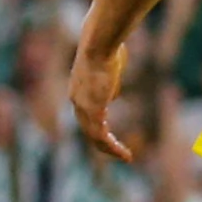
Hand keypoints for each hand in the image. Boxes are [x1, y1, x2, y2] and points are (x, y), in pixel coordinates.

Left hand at [69, 42, 132, 161]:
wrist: (99, 44)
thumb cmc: (106, 49)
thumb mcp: (108, 70)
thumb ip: (109, 84)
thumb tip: (113, 96)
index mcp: (78, 92)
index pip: (86, 117)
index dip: (100, 129)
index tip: (113, 137)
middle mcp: (77, 101)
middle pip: (88, 131)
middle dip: (105, 145)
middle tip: (120, 153)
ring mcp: (83, 106)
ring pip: (94, 136)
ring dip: (110, 149)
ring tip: (125, 156)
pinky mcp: (93, 109)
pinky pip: (101, 134)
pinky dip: (112, 146)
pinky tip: (123, 151)